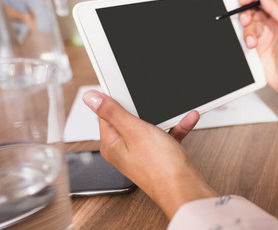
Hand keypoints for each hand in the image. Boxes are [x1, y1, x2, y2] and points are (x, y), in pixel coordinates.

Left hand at [82, 90, 217, 218]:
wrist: (184, 188)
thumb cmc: (159, 167)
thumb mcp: (133, 131)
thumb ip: (112, 112)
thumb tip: (90, 98)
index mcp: (111, 144)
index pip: (105, 114)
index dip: (115, 100)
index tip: (125, 89)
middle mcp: (124, 149)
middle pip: (129, 118)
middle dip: (143, 107)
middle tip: (150, 99)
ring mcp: (142, 153)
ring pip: (150, 126)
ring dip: (164, 117)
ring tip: (173, 109)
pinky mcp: (159, 155)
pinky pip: (166, 135)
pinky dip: (175, 127)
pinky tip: (187, 120)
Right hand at [239, 0, 277, 111]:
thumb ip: (277, 9)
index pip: (263, 0)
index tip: (244, 0)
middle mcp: (271, 24)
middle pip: (251, 11)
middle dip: (245, 14)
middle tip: (245, 21)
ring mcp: (262, 36)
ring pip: (246, 25)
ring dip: (246, 31)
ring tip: (252, 42)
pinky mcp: (255, 48)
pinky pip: (244, 38)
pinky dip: (245, 41)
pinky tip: (252, 47)